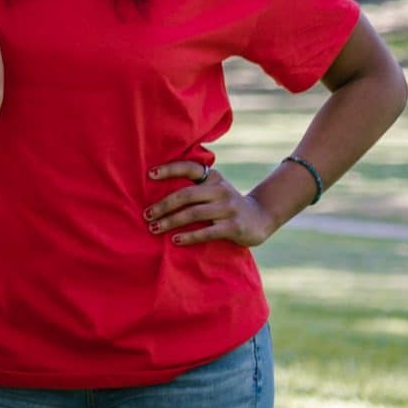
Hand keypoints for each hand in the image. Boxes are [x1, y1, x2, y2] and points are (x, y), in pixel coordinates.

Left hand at [146, 161, 278, 247]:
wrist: (261, 217)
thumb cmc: (226, 203)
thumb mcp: (214, 189)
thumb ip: (194, 187)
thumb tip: (154, 189)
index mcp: (213, 177)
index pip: (189, 168)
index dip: (169, 170)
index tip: (149, 174)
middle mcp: (220, 190)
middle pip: (186, 195)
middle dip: (163, 205)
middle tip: (146, 215)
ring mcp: (228, 208)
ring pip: (193, 214)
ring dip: (170, 221)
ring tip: (154, 228)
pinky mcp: (234, 226)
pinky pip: (207, 232)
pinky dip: (189, 236)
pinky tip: (175, 240)